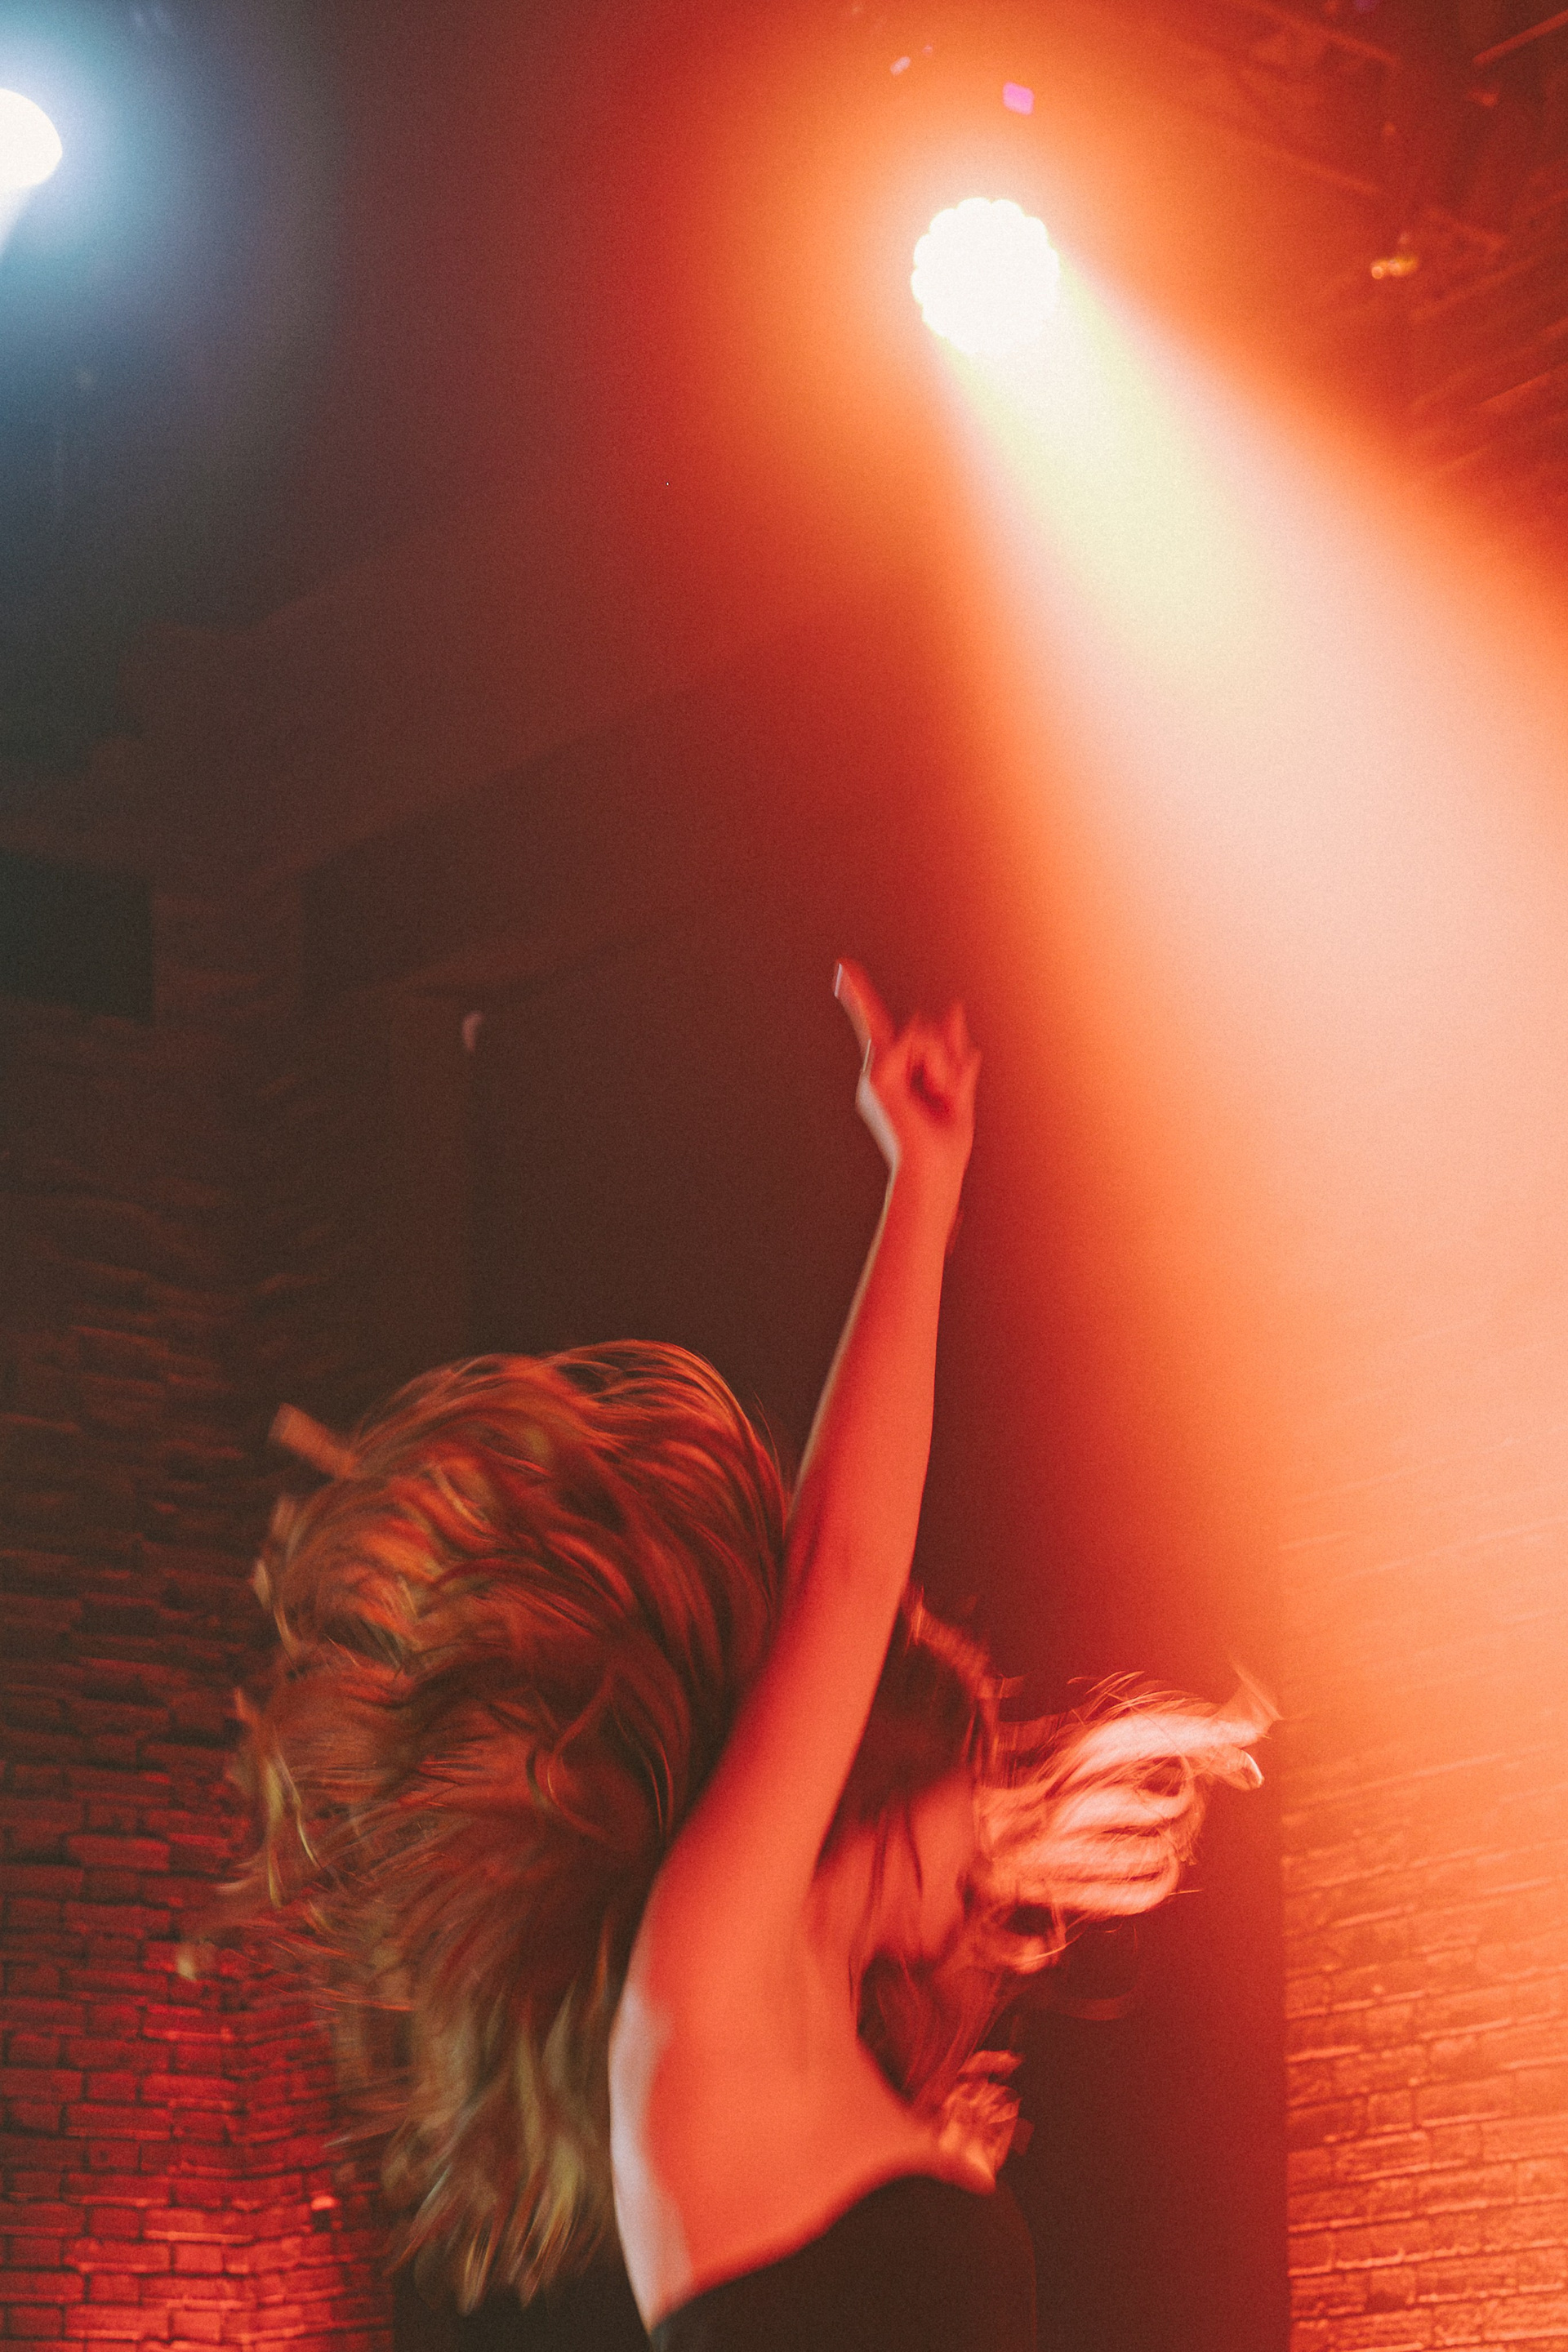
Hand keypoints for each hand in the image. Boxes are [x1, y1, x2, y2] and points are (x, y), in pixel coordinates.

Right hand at [834, 960, 979, 1217]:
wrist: (934, 1173)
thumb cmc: (944, 1145)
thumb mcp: (957, 1087)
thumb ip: (952, 1050)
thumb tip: (953, 1009)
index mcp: (893, 1073)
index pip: (876, 1025)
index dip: (859, 995)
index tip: (842, 967)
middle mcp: (879, 1071)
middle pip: (922, 1029)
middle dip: (946, 1056)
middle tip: (945, 1094)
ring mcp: (876, 1074)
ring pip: (923, 1032)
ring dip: (944, 1065)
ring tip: (939, 1096)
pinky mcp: (879, 1079)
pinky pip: (916, 1040)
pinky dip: (935, 1063)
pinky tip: (932, 1092)